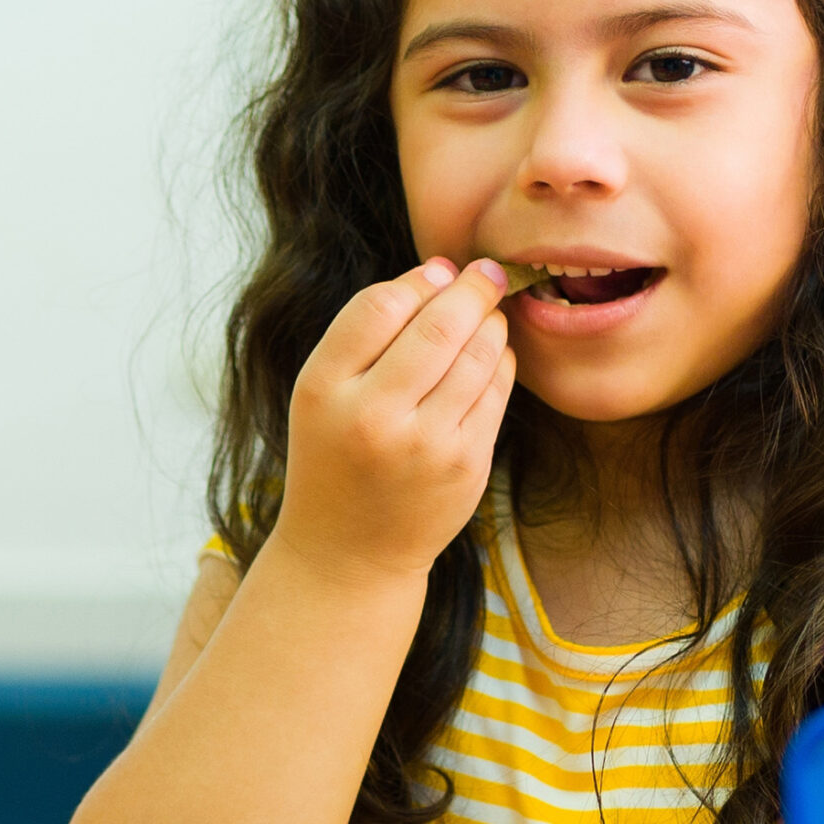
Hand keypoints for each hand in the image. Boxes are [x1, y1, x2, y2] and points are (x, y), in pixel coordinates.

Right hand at [271, 258, 514, 587]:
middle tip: (489, 272)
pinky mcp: (465, 466)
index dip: (418, 280)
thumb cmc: (337, 454)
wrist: (349, 552)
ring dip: (492, 323)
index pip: (379, 306)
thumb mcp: (322, 392)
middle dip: (473, 289)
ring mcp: (424, 445)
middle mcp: (373, 417)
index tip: (440, 271)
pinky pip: (497, 392)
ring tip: (490, 314)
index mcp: (324, 389)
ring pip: (478, 355)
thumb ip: (366, 333)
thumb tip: (442, 272)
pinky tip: (493, 356)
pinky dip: (501, 362)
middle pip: (438, 326)